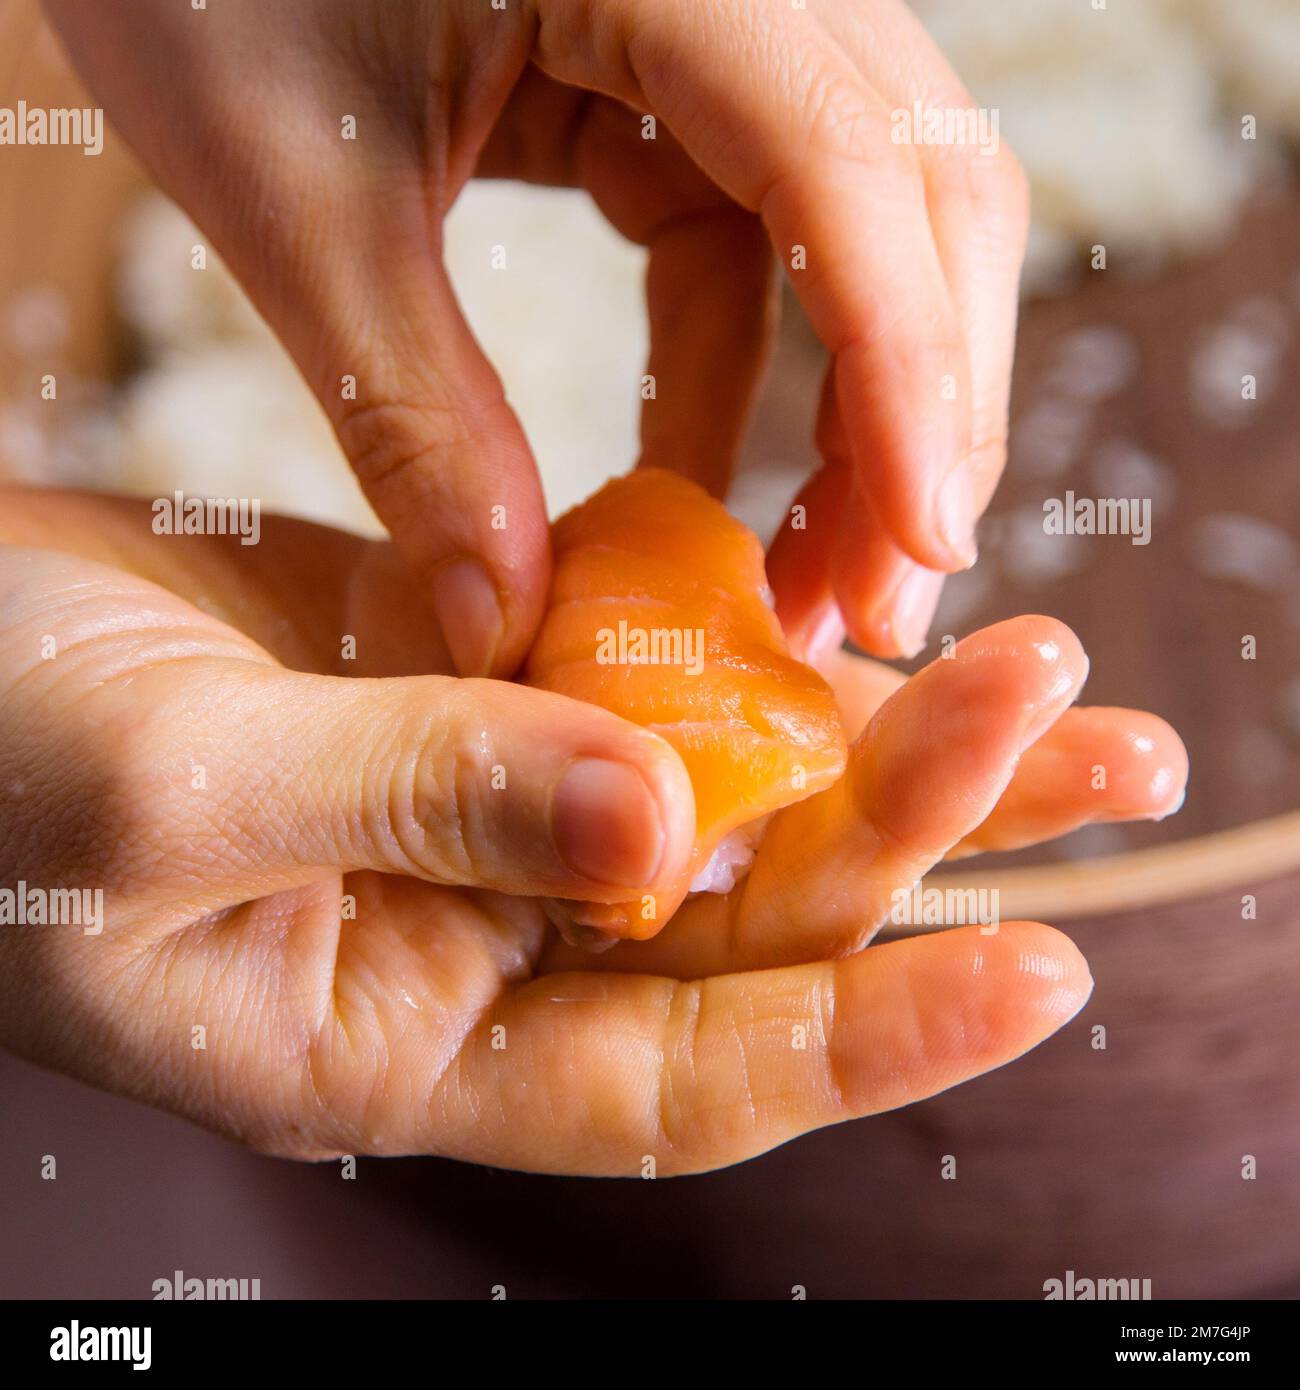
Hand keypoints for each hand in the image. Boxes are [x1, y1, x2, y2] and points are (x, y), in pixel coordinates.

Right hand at [0, 492, 1183, 1174]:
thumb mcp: (179, 801)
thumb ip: (422, 804)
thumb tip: (655, 823)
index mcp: (415, 1038)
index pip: (688, 1075)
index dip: (867, 1036)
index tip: (1041, 970)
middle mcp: (486, 929)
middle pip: (746, 906)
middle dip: (916, 822)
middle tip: (1074, 727)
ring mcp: (496, 791)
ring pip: (728, 780)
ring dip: (881, 727)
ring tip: (1046, 673)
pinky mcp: (486, 671)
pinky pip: (651, 660)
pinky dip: (751, 629)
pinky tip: (859, 587)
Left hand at [44, 0, 1028, 669]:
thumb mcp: (297, 194)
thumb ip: (412, 416)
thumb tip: (502, 624)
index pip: (845, 166)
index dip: (906, 370)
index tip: (922, 549)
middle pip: (916, 193)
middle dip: (915, 412)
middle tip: (881, 604)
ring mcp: (718, 18)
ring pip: (861, 227)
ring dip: (851, 413)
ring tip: (808, 580)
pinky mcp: (675, 72)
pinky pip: (752, 237)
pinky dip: (742, 373)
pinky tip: (696, 485)